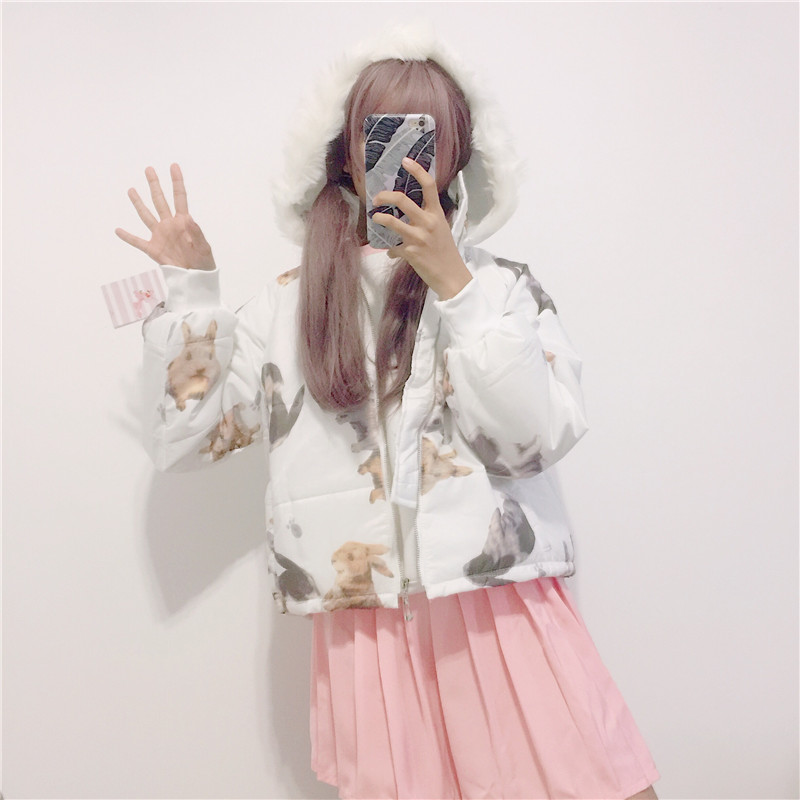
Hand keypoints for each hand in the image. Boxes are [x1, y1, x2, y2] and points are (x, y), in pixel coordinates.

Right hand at [115, 163, 216, 270]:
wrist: (196, 279)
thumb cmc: (204, 263)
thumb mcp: (204, 248)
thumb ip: (197, 234)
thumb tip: (189, 219)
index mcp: (183, 222)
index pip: (180, 198)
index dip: (177, 182)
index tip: (173, 166)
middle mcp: (169, 225)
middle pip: (160, 201)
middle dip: (155, 185)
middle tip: (149, 169)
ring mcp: (160, 236)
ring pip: (146, 216)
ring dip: (139, 203)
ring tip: (131, 190)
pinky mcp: (153, 250)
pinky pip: (137, 242)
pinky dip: (128, 236)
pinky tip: (118, 230)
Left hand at [371, 157, 471, 299]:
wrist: (451, 276)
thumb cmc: (445, 251)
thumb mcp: (441, 229)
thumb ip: (426, 219)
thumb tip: (408, 216)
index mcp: (436, 214)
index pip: (429, 186)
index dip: (417, 170)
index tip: (405, 161)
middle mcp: (427, 222)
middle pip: (402, 200)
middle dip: (385, 196)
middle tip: (376, 197)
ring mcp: (418, 237)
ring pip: (392, 222)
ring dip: (379, 218)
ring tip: (375, 217)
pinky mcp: (410, 252)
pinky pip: (393, 247)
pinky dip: (390, 250)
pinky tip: (392, 252)